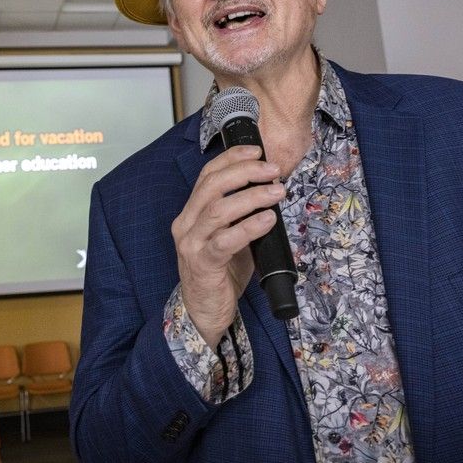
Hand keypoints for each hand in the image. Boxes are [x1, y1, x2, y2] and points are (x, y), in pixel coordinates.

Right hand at [171, 145, 285, 347]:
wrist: (204, 313)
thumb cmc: (220, 273)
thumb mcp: (229, 237)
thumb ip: (241, 215)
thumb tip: (270, 191)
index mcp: (191, 213)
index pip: (207, 175)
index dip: (231, 158)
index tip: (256, 150)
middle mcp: (186, 224)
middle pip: (211, 186)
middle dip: (245, 172)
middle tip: (272, 170)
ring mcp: (191, 244)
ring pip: (219, 209)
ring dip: (252, 197)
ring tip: (277, 193)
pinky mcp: (202, 264)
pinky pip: (225, 240)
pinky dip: (249, 226)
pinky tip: (268, 219)